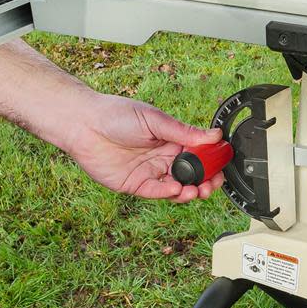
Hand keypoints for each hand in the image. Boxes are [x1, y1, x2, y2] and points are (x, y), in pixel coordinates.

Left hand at [68, 93, 226, 202]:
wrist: (84, 125)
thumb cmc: (116, 115)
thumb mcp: (155, 120)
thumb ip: (184, 131)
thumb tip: (214, 134)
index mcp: (171, 139)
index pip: (199, 154)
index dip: (212, 161)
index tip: (222, 165)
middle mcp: (163, 157)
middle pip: (192, 174)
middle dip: (206, 181)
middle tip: (212, 184)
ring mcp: (150, 172)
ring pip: (177, 187)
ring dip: (190, 191)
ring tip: (196, 190)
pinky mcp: (136, 185)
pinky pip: (157, 192)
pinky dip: (169, 193)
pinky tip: (177, 189)